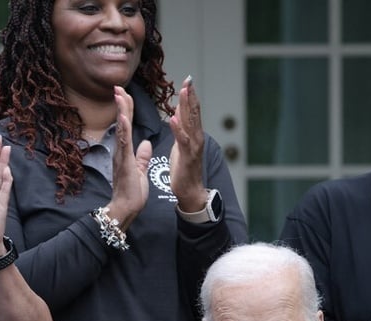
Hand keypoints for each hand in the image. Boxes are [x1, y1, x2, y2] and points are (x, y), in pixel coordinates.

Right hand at [107, 85, 151, 230]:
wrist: (125, 208)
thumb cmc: (131, 193)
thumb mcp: (140, 171)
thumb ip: (142, 157)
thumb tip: (147, 144)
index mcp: (126, 152)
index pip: (127, 126)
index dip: (127, 109)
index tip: (125, 94)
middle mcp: (121, 151)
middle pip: (122, 122)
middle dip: (121, 104)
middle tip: (117, 86)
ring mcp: (121, 156)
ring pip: (122, 129)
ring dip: (121, 111)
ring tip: (119, 94)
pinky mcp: (125, 163)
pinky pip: (124, 143)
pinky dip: (124, 129)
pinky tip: (124, 117)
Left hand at [168, 75, 206, 211]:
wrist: (189, 190)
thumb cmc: (184, 168)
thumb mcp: (181, 143)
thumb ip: (182, 126)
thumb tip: (180, 110)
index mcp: (193, 134)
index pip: (192, 111)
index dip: (190, 95)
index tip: (187, 80)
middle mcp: (197, 137)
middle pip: (194, 112)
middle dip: (191, 95)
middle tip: (189, 79)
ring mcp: (193, 146)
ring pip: (190, 122)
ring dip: (187, 106)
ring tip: (184, 91)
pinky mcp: (187, 156)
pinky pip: (182, 140)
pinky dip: (178, 128)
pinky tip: (174, 118)